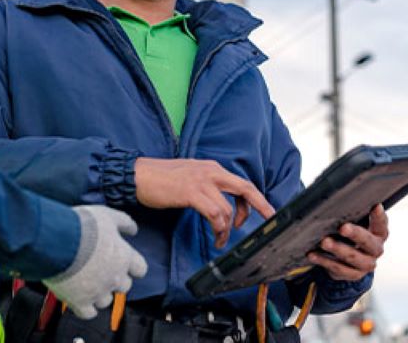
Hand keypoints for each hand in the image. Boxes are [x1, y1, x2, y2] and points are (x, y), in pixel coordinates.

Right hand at [44, 206, 147, 318]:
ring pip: (106, 300)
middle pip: (124, 286)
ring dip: (100, 293)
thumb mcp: (108, 215)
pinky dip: (86, 308)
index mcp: (124, 257)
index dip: (133, 266)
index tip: (125, 262)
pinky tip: (81, 298)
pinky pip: (88, 313)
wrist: (57, 241)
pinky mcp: (79, 301)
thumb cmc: (82, 226)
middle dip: (116, 279)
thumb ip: (124, 223)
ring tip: (87, 282)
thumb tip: (133, 229)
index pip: (140, 269)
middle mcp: (114, 277)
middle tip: (103, 270)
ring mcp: (97, 292)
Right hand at [135, 157, 275, 247]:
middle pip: (245, 188)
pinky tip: (215, 235)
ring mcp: (201, 181)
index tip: (263, 212)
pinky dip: (218, 228)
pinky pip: (214, 213)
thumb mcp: (191, 176)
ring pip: (227, 208)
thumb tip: (221, 204)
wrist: (138, 175)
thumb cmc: (161, 179)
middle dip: (260, 205)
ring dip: (227, 229)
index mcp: (212, 168)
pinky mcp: (191, 192)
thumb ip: (207, 186)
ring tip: (221, 240)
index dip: (255, 199)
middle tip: (269, 218)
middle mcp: (211, 171)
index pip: (241, 183)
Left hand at [307, 204, 388, 280]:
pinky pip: (338, 268)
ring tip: (324, 242)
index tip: (375, 206)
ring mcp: (365, 264)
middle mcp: (375, 250)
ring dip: (338, 249)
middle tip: (343, 227)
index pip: (382, 224)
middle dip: (355, 234)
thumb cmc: (352, 234)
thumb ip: (354, 212)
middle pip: (368, 242)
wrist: (350, 259)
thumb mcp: (357, 222)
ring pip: (353, 258)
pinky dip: (324, 261)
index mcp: (379, 233)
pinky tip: (313, 254)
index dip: (379, 216)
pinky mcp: (353, 274)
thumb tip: (336, 195)